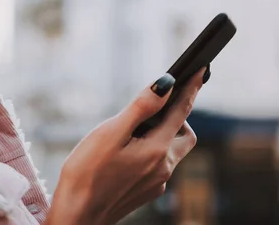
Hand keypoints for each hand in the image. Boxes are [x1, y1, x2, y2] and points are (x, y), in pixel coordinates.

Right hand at [45, 68, 205, 224]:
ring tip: (135, 129)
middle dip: (178, 116)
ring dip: (163, 135)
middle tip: (158, 105)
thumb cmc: (87, 173)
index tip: (201, 70)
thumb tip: (165, 84)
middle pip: (185, 134)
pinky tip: (127, 152)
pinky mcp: (147, 192)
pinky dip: (152, 151)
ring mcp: (157, 183)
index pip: (181, 111)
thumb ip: (141, 107)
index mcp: (157, 149)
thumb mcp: (110, 132)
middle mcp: (164, 168)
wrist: (77, 216)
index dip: (191, 88)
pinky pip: (159, 165)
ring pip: (171, 151)